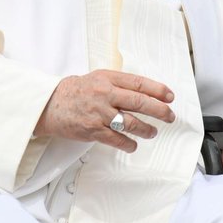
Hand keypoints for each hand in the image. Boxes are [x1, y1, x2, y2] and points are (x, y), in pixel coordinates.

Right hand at [35, 69, 174, 152]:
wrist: (51, 104)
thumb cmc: (79, 91)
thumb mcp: (100, 78)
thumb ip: (121, 83)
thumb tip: (148, 91)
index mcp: (108, 78)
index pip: (139, 83)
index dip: (158, 90)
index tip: (170, 96)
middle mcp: (105, 94)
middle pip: (139, 102)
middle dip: (159, 110)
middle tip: (170, 116)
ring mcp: (99, 113)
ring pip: (130, 122)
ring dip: (146, 129)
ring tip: (153, 132)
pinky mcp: (92, 130)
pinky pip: (115, 139)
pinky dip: (128, 143)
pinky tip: (134, 145)